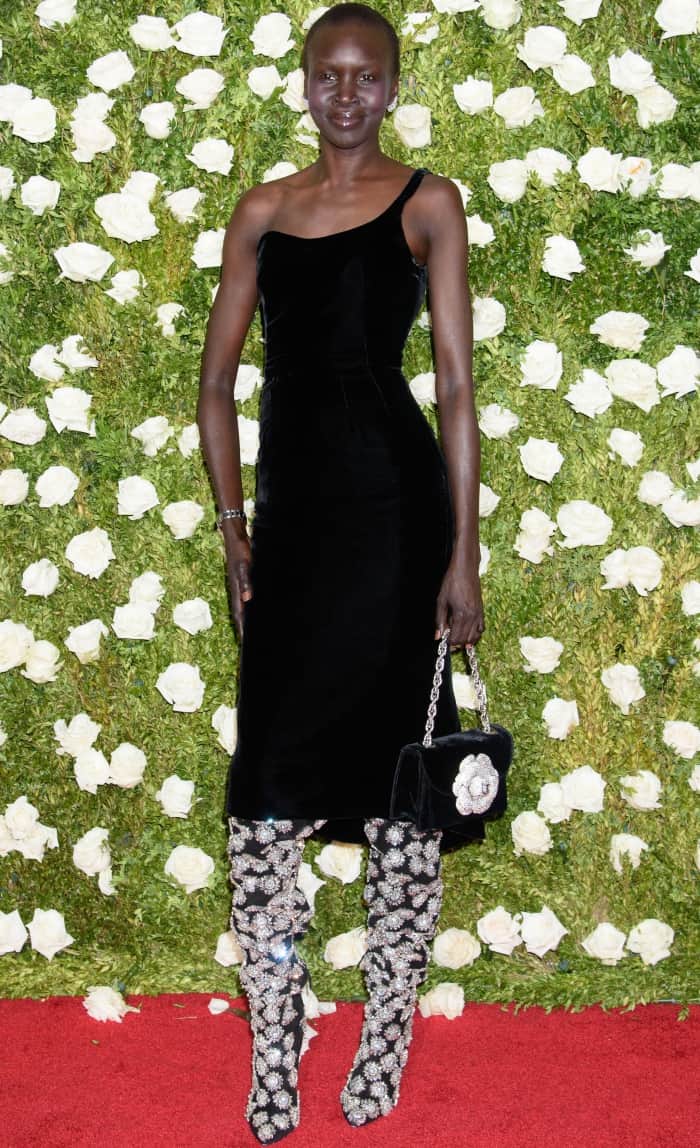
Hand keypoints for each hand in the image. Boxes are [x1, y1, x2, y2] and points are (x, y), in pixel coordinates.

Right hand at [222, 523, 252, 640]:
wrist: (235, 537)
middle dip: (243, 633)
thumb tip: (247, 599)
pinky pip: (247, 603)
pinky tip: (252, 614)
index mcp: (237, 592)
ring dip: (246, 624)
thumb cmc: (241, 550)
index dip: (243, 632)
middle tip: (247, 648)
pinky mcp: (244, 584)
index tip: (246, 647)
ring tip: (249, 638)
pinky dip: (249, 612)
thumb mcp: (244, 565)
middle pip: (241, 618)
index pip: (240, 618)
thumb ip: (246, 581)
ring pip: (244, 612)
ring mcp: (240, 589)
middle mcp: (238, 593)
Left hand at [434, 553, 483, 648]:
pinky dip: (475, 634)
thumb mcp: (441, 601)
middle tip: (448, 640)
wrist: (465, 570)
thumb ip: (439, 620)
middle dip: (456, 643)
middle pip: (465, 639)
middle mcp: (471, 616)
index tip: (444, 641)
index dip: (449, 642)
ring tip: (457, 637)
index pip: (456, 638)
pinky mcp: (481, 611)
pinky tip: (469, 634)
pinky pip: (481, 628)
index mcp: (460, 614)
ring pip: (474, 636)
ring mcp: (478, 614)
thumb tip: (438, 636)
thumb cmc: (452, 583)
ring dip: (465, 640)